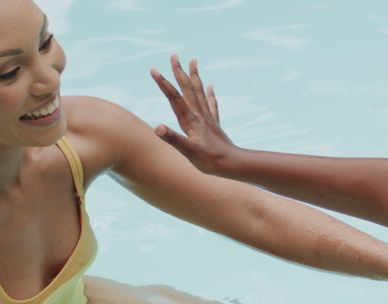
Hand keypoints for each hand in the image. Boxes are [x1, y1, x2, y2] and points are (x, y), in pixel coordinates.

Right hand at [150, 54, 236, 175]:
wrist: (234, 164)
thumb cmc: (210, 161)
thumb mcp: (188, 152)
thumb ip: (173, 139)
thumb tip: (157, 127)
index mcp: (190, 120)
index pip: (174, 97)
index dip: (163, 83)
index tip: (153, 69)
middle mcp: (199, 115)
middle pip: (187, 89)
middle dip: (179, 71)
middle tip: (174, 54)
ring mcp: (208, 118)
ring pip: (199, 92)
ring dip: (194, 76)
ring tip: (193, 61)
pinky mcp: (215, 124)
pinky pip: (211, 104)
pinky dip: (210, 94)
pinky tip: (211, 87)